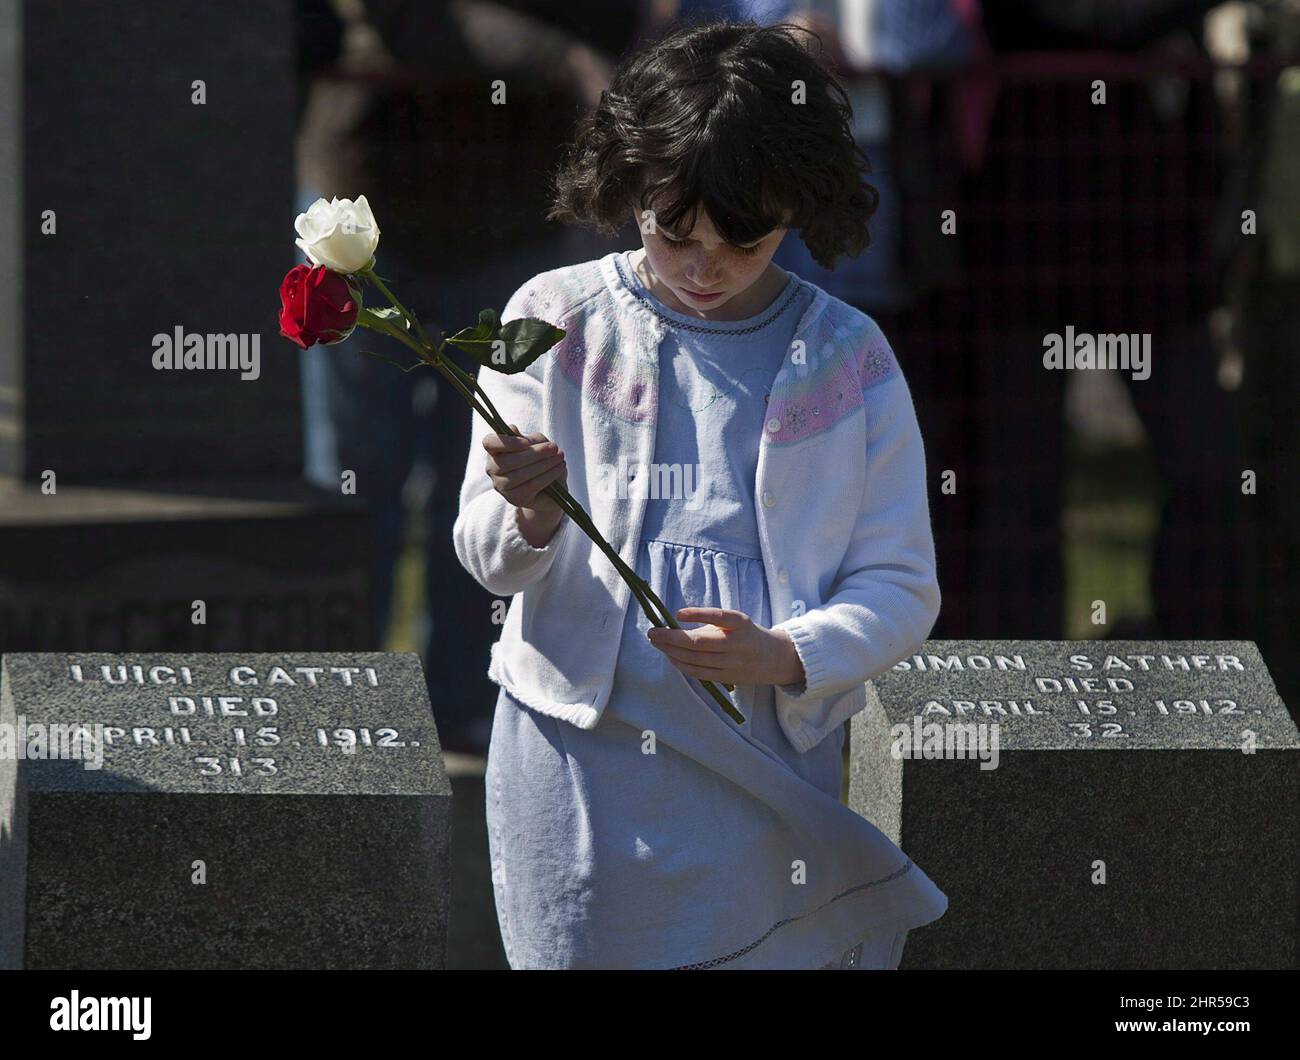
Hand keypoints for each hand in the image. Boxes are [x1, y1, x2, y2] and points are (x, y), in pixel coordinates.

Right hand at [483, 422, 567, 514]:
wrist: (549, 487)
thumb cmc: (540, 459)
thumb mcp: (537, 443)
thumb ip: (530, 439)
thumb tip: (518, 434)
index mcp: (494, 450)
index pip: (489, 442)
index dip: (506, 442)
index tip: (526, 442)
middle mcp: (492, 468)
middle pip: (508, 461)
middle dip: (534, 454)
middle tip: (554, 447)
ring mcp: (501, 486)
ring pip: (519, 474)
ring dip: (544, 464)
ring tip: (560, 458)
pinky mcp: (514, 499)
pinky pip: (530, 486)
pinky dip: (547, 476)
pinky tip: (559, 468)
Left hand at [646, 607, 805, 687]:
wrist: (773, 658)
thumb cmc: (746, 634)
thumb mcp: (734, 622)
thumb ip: (709, 623)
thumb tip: (673, 624)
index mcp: (741, 623)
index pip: (719, 616)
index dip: (698, 614)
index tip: (678, 613)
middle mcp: (737, 644)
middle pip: (700, 643)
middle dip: (671, 638)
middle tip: (652, 632)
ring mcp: (732, 663)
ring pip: (696, 660)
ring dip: (672, 652)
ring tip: (657, 643)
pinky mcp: (727, 678)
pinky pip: (699, 673)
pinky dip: (682, 665)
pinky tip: (670, 657)